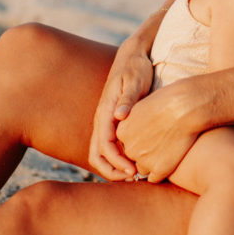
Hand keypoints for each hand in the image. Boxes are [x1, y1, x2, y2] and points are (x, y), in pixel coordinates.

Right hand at [89, 40, 154, 180]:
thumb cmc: (136, 67)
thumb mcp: (136, 80)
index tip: (133, 171)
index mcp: (105, 111)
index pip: (104, 144)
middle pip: (97, 154)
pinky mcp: (112, 122)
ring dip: (113, 167)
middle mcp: (101, 119)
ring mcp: (105, 121)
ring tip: (133, 176)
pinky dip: (116, 159)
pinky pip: (108, 146)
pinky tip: (134, 163)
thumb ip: (128, 98)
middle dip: (112, 170)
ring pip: (100, 152)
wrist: (133, 56)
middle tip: (134, 178)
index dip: (117, 161)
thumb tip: (119, 116)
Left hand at [116, 77, 208, 181]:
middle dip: (145, 151)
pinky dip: (162, 171)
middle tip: (161, 139)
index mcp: (122, 132)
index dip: (140, 138)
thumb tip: (133, 128)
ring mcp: (143, 160)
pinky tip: (171, 158)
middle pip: (133, 156)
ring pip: (143, 168)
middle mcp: (129, 148)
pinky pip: (155, 178)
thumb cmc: (168, 101)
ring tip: (169, 147)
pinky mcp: (159, 169)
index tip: (153, 132)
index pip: (127, 142)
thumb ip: (133, 121)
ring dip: (153, 162)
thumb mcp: (142, 106)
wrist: (186, 107)